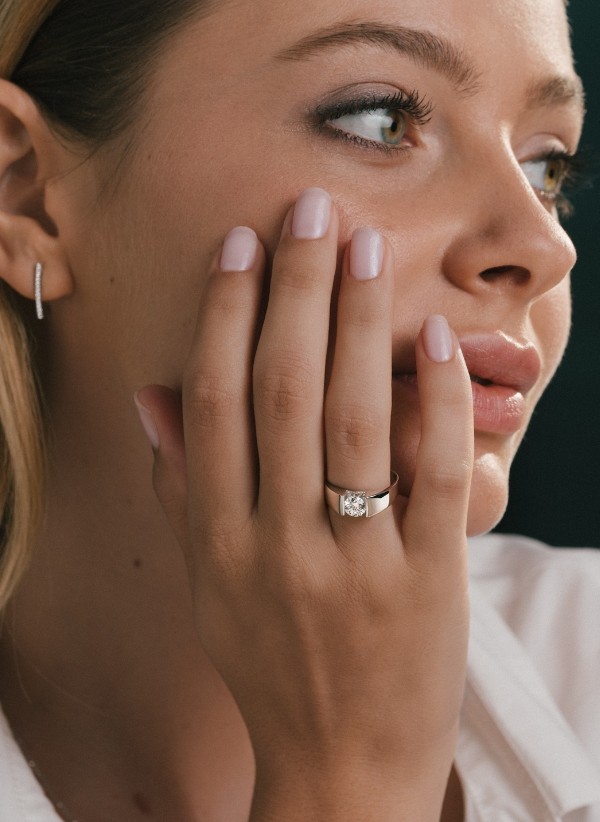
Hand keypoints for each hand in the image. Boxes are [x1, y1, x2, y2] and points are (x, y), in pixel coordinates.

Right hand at [135, 188, 473, 820]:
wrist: (341, 764)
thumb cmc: (270, 664)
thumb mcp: (207, 585)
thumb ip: (181, 490)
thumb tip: (154, 397)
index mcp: (218, 541)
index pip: (215, 400)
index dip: (225, 313)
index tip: (242, 243)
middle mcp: (278, 545)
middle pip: (281, 390)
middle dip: (294, 288)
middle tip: (310, 209)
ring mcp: (354, 564)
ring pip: (353, 420)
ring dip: (357, 322)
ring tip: (363, 246)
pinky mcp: (427, 583)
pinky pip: (430, 478)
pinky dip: (435, 402)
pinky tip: (434, 337)